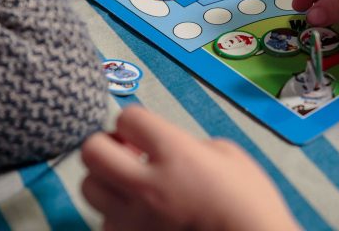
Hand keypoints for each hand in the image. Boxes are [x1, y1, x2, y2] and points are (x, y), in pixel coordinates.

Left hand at [81, 106, 298, 230]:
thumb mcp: (226, 155)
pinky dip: (116, 215)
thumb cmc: (250, 204)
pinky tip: (141, 214)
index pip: (126, 119)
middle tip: (124, 151)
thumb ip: (185, 142)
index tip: (142, 131)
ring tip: (130, 185)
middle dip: (106, 145)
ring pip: (89, 188)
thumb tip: (160, 144)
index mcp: (175, 154)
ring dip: (107, 180)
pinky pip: (105, 222)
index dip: (134, 122)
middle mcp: (147, 186)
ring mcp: (135, 221)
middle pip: (92, 151)